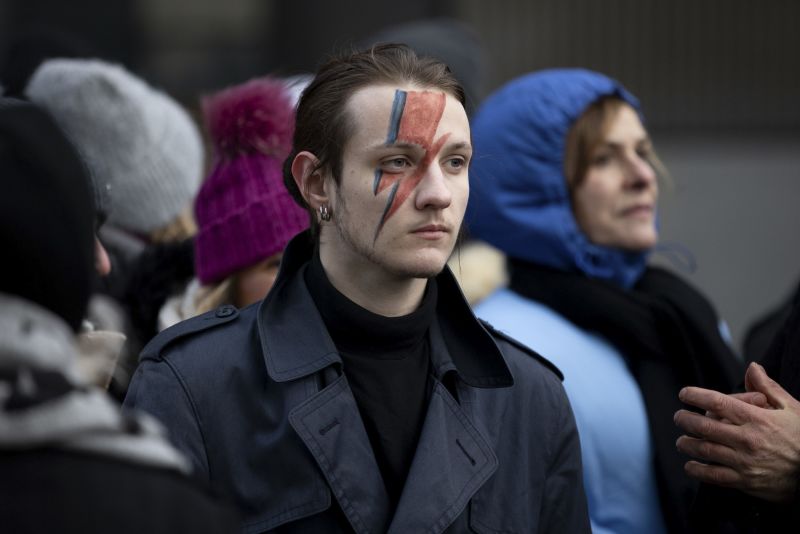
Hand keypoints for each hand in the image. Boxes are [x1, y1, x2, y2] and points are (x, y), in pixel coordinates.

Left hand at [673, 362, 799, 502]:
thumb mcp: (791, 408)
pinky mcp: (746, 482)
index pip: (718, 402)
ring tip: (681, 441)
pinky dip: (698, 470)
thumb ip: (767, 387)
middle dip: (685, 420)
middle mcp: (748, 440)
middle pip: (705, 427)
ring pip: (706, 451)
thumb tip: (752, 367)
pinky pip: (714, 476)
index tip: (684, 394)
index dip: (696, 396)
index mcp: (757, 419)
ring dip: (687, 444)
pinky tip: (690, 465)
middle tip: (679, 417)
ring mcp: (745, 462)